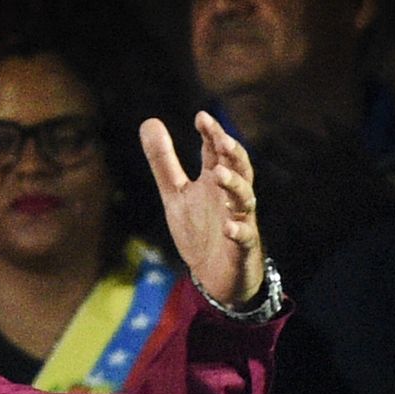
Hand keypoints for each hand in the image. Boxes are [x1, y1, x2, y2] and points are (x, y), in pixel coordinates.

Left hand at [140, 112, 265, 308]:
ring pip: (245, 199)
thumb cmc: (200, 229)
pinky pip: (245, 237)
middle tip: (220, 139)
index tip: (201, 117)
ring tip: (217, 173)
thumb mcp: (175, 194)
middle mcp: (230, 197)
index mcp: (215, 183)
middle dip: (231, 153)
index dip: (212, 135)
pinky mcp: (243, 248)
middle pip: (238, 169)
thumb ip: (164, 162)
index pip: (217, 153)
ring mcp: (240, 221)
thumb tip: (149, 121)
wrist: (215, 275)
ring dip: (233, 185)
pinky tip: (228, 227)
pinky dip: (238, 231)